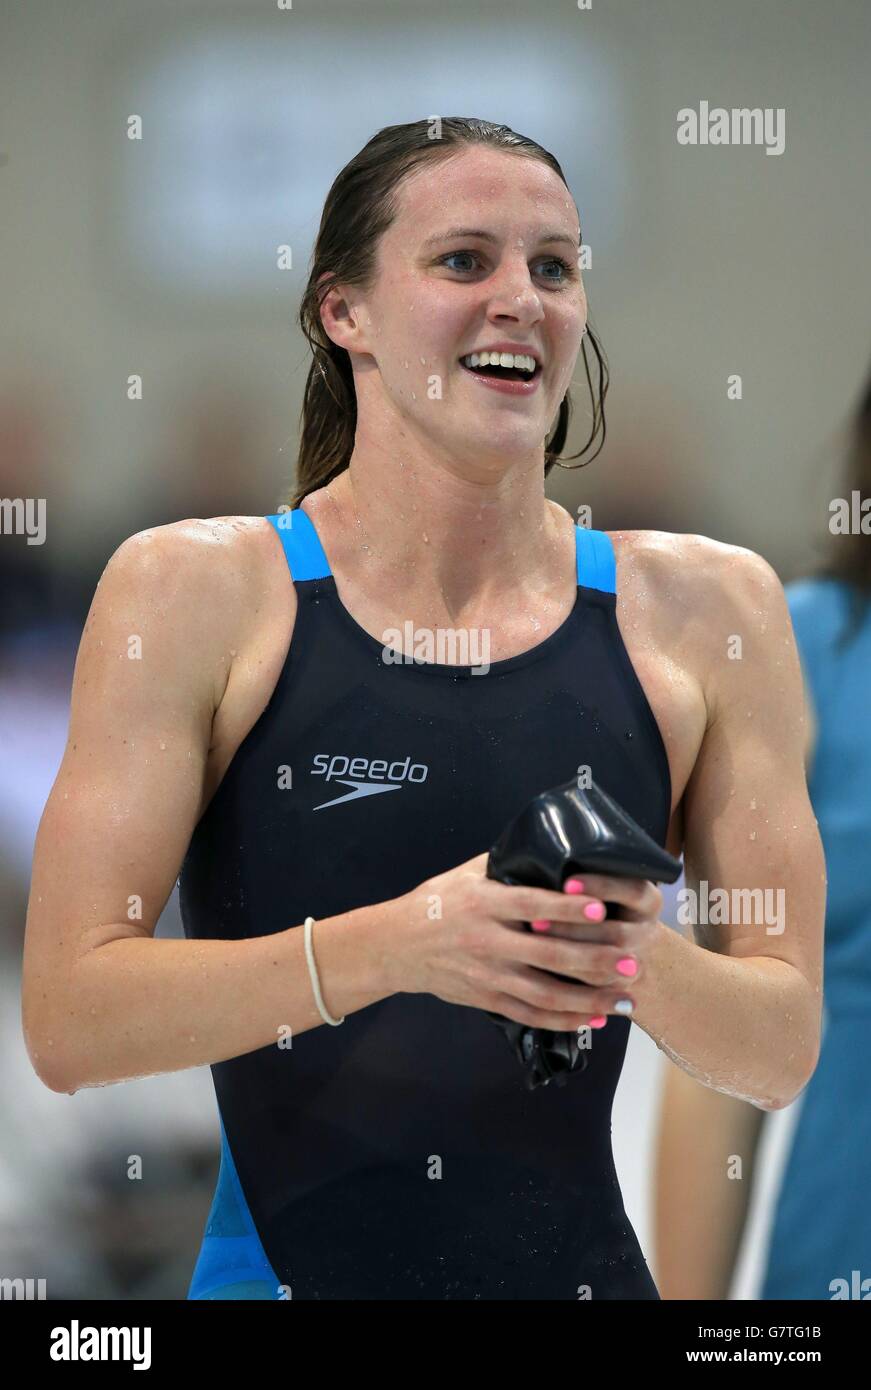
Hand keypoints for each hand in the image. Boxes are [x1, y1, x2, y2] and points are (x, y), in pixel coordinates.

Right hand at [386, 851, 663, 1031]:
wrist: (394, 945)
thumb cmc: (435, 902)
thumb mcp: (465, 874)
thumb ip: (505, 865)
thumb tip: (549, 845)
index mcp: (484, 902)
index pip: (533, 905)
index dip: (568, 909)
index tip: (603, 909)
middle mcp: (487, 940)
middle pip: (548, 956)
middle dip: (595, 961)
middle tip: (632, 963)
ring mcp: (487, 974)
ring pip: (545, 994)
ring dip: (589, 1000)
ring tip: (624, 1001)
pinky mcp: (485, 998)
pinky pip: (529, 1014)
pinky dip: (563, 1019)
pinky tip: (593, 1018)